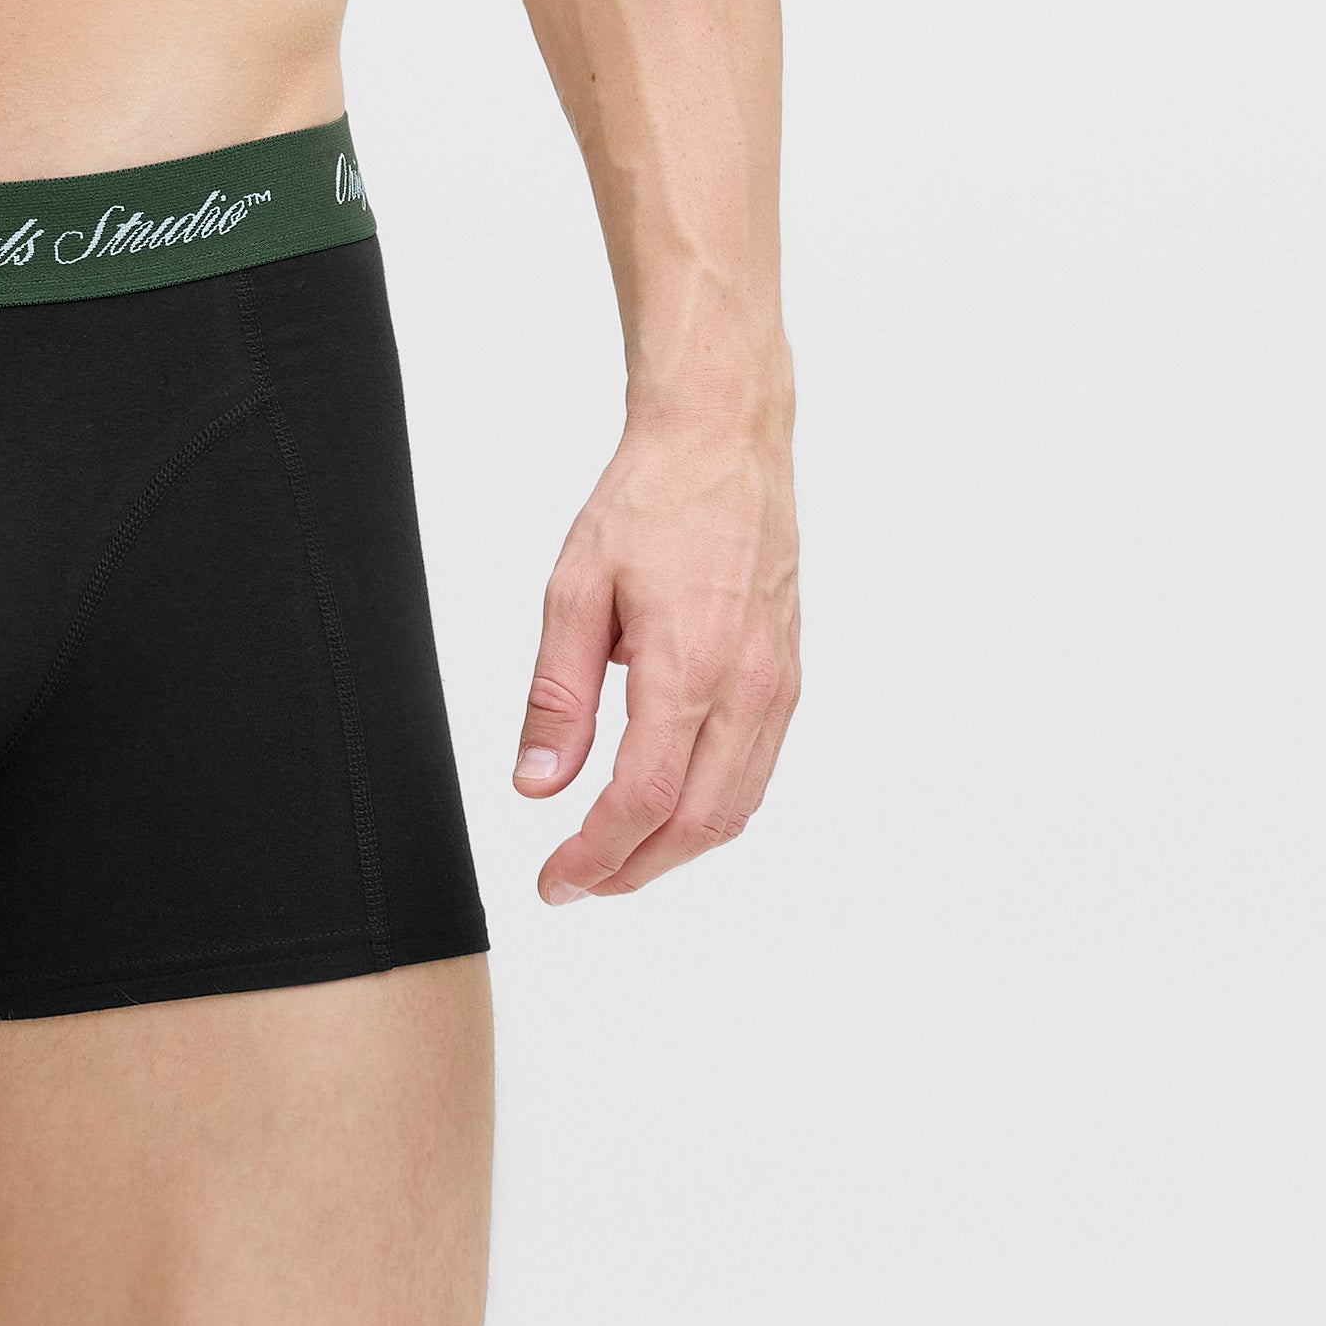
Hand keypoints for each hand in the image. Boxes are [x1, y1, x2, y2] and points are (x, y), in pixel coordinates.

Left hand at [512, 406, 799, 901]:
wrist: (723, 444)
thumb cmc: (650, 503)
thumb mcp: (575, 589)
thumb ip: (558, 694)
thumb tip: (537, 784)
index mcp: (688, 666)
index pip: (642, 799)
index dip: (595, 855)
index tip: (555, 880)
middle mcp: (746, 688)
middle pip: (696, 824)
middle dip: (633, 870)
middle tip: (577, 882)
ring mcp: (777, 687)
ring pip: (734, 808)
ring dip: (674, 849)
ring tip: (615, 857)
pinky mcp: (788, 678)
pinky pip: (755, 771)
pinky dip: (710, 809)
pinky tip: (668, 807)